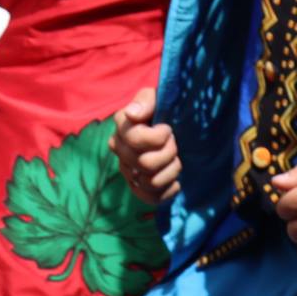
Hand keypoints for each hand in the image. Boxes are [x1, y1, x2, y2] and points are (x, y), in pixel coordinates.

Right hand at [110, 87, 180, 203]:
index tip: (168, 128)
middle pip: (145, 164)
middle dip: (168, 153)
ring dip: (171, 171)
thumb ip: (146, 101)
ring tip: (175, 159)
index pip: (135, 140)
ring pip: (150, 183)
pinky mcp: (138, 186)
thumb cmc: (166, 108)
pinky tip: (175, 180)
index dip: (159, 137)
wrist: (176, 124)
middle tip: (174, 143)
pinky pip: (151, 199)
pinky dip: (168, 191)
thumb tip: (132, 113)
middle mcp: (120, 149)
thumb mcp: (159, 96)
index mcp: (122, 125)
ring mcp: (127, 170)